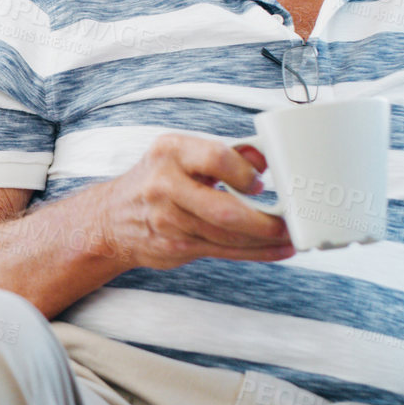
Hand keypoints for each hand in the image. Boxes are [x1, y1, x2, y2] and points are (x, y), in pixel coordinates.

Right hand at [88, 135, 295, 270]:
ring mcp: (167, 220)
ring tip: (291, 236)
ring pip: (227, 235)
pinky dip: (256, 253)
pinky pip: (223, 252)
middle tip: (289, 221)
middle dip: (263, 220)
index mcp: (170, 151)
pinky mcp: (174, 246)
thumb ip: (222, 154)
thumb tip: (262, 157)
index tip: (262, 182)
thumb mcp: (181, 155)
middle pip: (224, 208)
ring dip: (265, 239)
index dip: (245, 172)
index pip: (216, 158)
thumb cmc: (155, 181)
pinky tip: (277, 250)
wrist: (112, 219)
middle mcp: (164, 185)